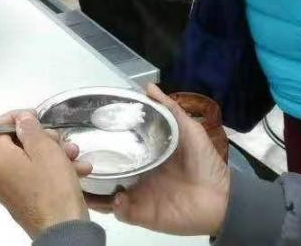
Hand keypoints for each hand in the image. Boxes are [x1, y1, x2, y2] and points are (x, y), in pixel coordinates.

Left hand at [0, 112, 90, 236]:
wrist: (63, 231)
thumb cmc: (53, 187)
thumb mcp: (44, 149)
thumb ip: (29, 128)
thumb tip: (20, 119)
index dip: (17, 118)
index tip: (36, 116)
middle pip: (16, 145)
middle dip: (43, 139)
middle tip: (62, 140)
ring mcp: (8, 190)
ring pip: (29, 161)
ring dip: (54, 154)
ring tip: (76, 156)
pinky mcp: (22, 201)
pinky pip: (33, 177)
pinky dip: (52, 171)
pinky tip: (78, 170)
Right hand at [101, 86, 231, 236]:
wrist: (220, 199)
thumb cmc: (205, 164)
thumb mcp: (190, 131)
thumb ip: (170, 110)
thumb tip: (148, 86)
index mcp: (148, 155)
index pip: (119, 147)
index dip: (104, 140)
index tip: (89, 130)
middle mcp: (139, 174)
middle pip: (108, 169)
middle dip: (92, 164)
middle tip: (80, 155)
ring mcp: (138, 194)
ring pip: (107, 191)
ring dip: (96, 187)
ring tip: (87, 177)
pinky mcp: (142, 214)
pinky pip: (120, 211)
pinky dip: (115, 206)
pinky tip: (118, 196)